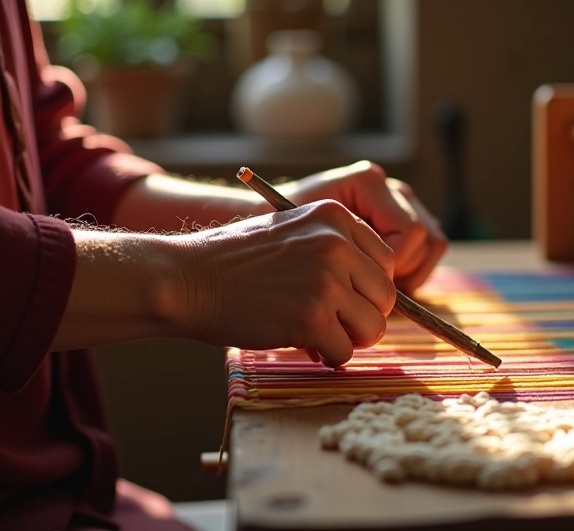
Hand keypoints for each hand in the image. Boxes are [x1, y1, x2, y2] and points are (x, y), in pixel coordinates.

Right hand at [173, 199, 396, 366]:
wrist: (187, 278)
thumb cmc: (235, 261)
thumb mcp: (293, 231)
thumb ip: (335, 250)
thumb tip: (375, 293)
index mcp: (335, 217)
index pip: (385, 262)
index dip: (367, 288)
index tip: (344, 298)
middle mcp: (336, 245)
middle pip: (386, 297)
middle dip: (362, 316)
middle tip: (331, 322)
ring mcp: (326, 282)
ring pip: (374, 328)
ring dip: (349, 339)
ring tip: (317, 333)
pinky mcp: (311, 318)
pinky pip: (344, 352)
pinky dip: (327, 357)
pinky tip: (303, 344)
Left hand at [280, 161, 447, 292]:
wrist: (270, 222)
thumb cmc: (282, 233)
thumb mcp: (308, 241)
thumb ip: (344, 252)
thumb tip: (380, 286)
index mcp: (368, 183)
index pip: (410, 231)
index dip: (394, 265)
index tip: (362, 282)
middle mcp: (390, 187)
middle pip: (428, 238)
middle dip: (403, 272)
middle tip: (368, 288)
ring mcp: (401, 202)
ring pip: (432, 244)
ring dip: (411, 273)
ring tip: (374, 287)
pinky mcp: (403, 219)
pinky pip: (427, 249)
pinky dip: (411, 271)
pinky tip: (379, 282)